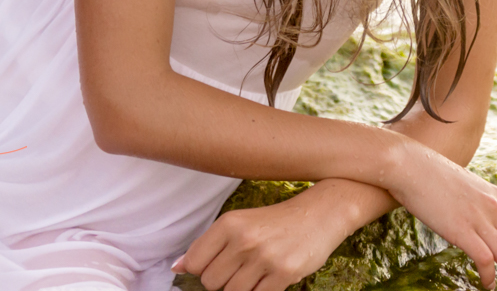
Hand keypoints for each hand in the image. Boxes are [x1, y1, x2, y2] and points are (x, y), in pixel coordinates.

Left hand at [173, 194, 350, 290]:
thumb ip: (209, 244)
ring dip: (242, 288)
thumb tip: (176, 267)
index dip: (203, 270)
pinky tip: (268, 278)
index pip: (195, 262)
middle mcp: (244, 239)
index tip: (218, 265)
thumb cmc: (275, 222)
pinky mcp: (284, 273)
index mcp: (229, 223)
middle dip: (222, 281)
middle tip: (241, 269)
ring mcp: (264, 257)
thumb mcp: (240, 223)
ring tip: (256, 272)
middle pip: (211, 282)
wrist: (320, 214)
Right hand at [386, 142, 496, 290]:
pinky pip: (485, 259)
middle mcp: (494, 207)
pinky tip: (488, 285)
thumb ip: (484, 204)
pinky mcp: (460, 229)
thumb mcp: (470, 187)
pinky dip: (490, 276)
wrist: (410, 166)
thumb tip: (490, 224)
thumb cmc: (434, 177)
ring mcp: (478, 218)